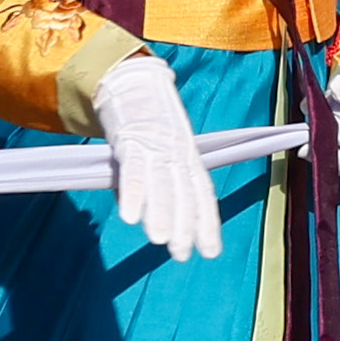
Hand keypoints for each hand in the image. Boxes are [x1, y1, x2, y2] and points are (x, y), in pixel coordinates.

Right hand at [91, 52, 224, 259]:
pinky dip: (132, 194)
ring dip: (161, 214)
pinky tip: (129, 217)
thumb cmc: (149, 129)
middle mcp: (179, 155)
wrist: (134, 86)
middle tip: (183, 254)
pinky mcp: (132, 141)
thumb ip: (157, 185)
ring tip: (160, 242)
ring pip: (162, 185)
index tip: (210, 253)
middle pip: (185, 194)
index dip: (207, 224)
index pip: (203, 195)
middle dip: (185, 226)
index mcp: (190, 159)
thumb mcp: (160, 156)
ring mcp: (156, 147)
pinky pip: (133, 170)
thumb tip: (148, 217)